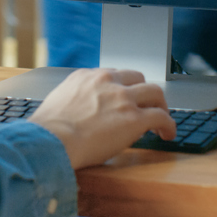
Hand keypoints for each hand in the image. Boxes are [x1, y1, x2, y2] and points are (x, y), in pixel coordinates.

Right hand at [29, 68, 175, 168]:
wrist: (50, 141)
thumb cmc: (48, 131)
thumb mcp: (57, 103)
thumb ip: (73, 101)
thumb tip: (77, 114)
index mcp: (86, 77)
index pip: (113, 75)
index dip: (123, 88)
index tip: (124, 98)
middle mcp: (106, 82)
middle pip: (137, 78)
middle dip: (143, 92)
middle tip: (146, 106)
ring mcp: (122, 98)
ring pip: (154, 92)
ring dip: (160, 105)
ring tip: (161, 119)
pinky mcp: (134, 118)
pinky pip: (161, 117)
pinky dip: (168, 125)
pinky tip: (167, 134)